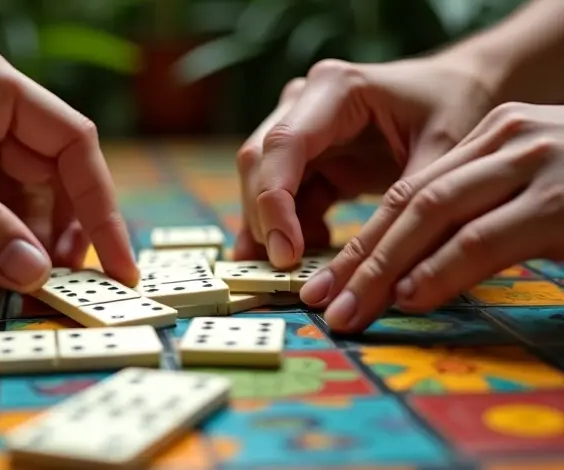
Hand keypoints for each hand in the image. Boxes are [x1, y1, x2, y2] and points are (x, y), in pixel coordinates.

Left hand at [0, 43, 137, 291]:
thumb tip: (34, 275)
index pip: (71, 143)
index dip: (101, 203)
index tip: (116, 261)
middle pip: (58, 183)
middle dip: (68, 235)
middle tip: (71, 288)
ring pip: (28, 212)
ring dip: (34, 253)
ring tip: (36, 291)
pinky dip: (2, 258)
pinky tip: (1, 281)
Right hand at [234, 55, 496, 295]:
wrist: (464, 88)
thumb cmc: (457, 107)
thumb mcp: (444, 154)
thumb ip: (405, 208)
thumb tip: (374, 275)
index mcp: (336, 89)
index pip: (284, 145)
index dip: (274, 201)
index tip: (286, 254)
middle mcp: (305, 102)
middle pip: (259, 163)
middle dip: (265, 219)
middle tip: (287, 272)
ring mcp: (301, 130)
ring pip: (261, 183)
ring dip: (271, 229)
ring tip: (301, 269)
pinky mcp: (307, 159)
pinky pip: (283, 199)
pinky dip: (289, 231)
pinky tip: (313, 254)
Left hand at [319, 102, 563, 331]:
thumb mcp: (533, 189)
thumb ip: (480, 214)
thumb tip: (414, 270)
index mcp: (494, 135)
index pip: (412, 189)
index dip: (365, 239)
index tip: (331, 281)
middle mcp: (507, 138)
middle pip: (410, 200)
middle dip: (358, 256)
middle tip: (320, 299)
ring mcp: (533, 163)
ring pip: (431, 213)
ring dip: (382, 268)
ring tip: (348, 309)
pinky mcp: (558, 202)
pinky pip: (479, 239)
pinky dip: (437, 270)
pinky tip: (406, 298)